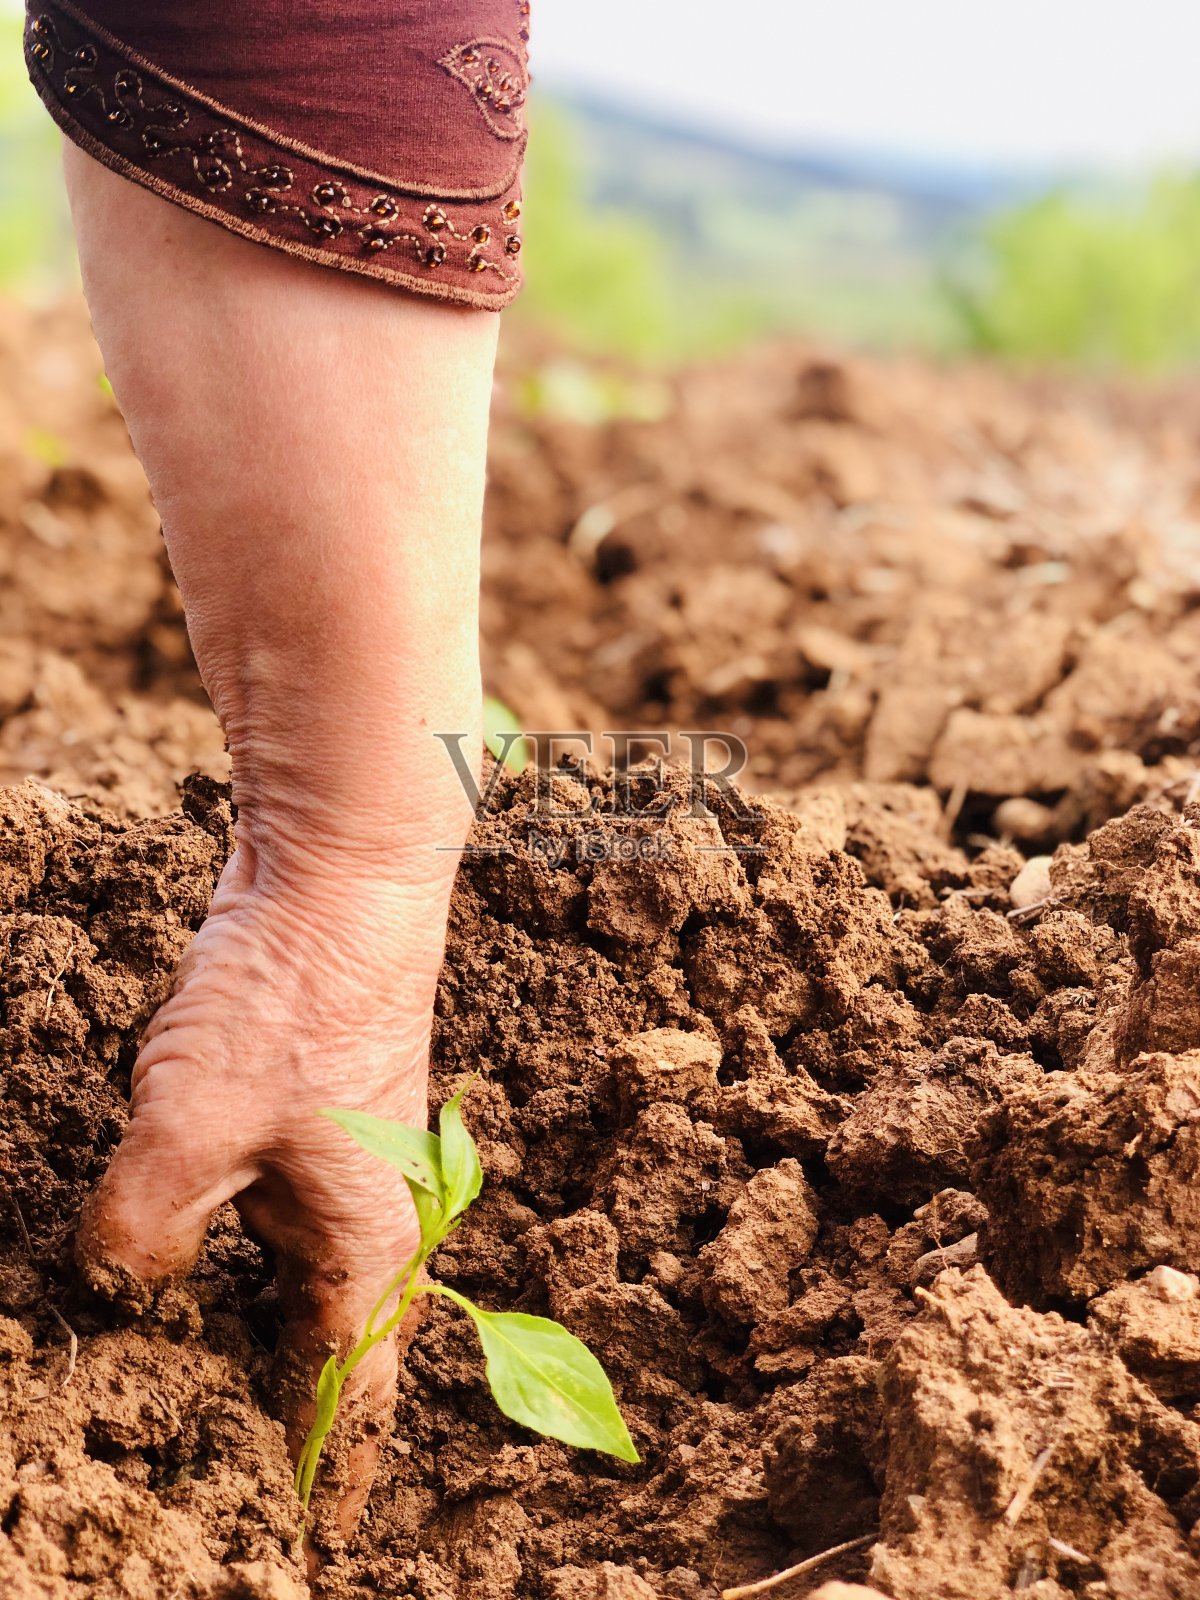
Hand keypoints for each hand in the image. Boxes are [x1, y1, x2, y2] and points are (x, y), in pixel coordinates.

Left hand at [76, 843, 447, 1546]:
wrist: (342, 879)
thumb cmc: (298, 1001)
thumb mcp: (190, 1126)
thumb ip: (140, 1233)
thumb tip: (122, 1277)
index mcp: (367, 1244)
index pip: (354, 1394)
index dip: (326, 1467)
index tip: (309, 1530)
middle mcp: (371, 1214)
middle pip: (326, 1340)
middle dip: (272, 1402)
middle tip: (205, 1453)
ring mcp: (343, 1161)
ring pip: (292, 1271)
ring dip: (242, 1319)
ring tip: (183, 1369)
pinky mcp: (308, 1115)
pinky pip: (270, 1208)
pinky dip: (227, 1245)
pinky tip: (176, 1245)